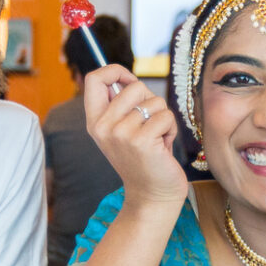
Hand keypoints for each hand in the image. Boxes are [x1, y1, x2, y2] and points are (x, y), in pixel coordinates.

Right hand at [82, 64, 186, 208]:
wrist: (152, 194)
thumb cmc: (142, 158)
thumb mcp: (122, 130)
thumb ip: (119, 105)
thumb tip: (124, 76)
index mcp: (95, 121)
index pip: (94, 79)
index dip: (115, 71)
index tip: (129, 81)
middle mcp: (103, 127)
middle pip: (133, 86)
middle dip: (150, 100)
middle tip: (149, 124)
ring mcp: (121, 134)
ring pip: (154, 101)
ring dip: (163, 118)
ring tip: (156, 138)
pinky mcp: (142, 141)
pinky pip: (166, 116)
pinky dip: (171, 129)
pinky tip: (163, 146)